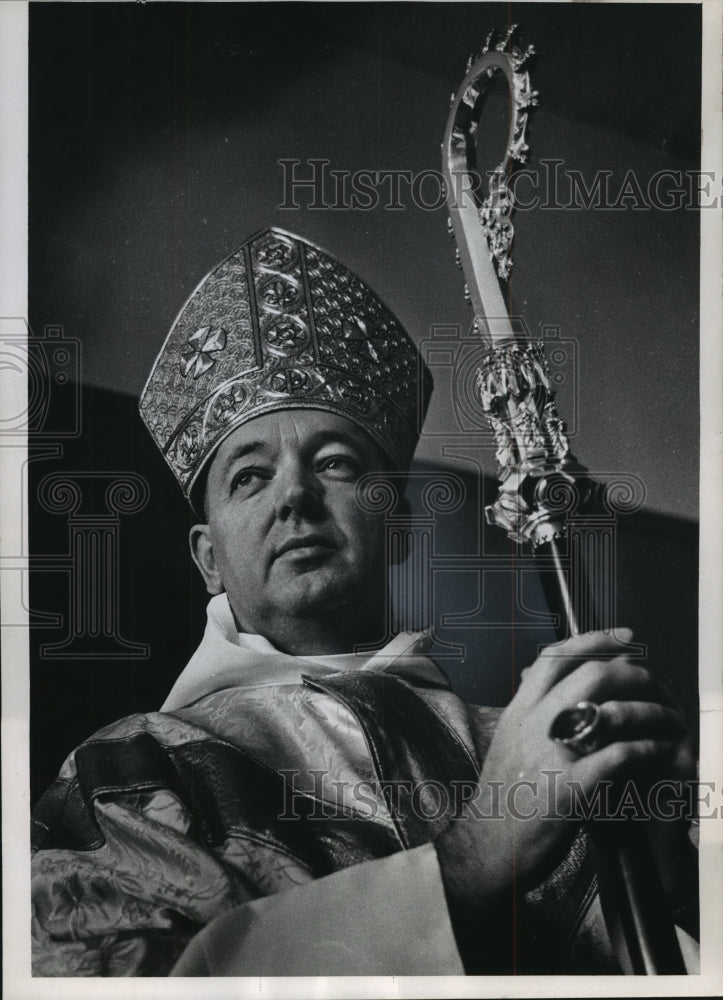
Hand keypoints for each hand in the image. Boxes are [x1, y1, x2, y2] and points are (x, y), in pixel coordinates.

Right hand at [436, 629, 690, 918]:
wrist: (487, 845)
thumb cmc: (505, 794)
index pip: (555, 656)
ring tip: (670, 721)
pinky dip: (648, 749)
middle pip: (591, 674)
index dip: (595, 639)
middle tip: (656, 684)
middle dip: (634, 674)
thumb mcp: (512, 738)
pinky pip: (620, 756)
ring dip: (652, 712)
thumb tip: (576, 683)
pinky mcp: (570, 789)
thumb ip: (537, 709)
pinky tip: (660, 752)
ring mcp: (550, 754)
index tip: (627, 636)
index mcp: (519, 708)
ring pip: (611, 710)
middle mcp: (533, 723)